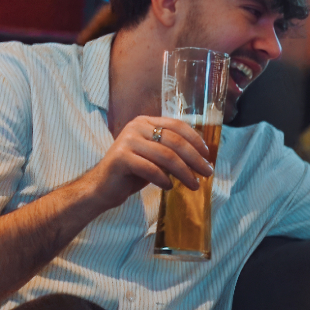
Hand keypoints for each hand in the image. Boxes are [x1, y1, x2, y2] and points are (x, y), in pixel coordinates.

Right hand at [89, 115, 213, 207]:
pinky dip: (163, 179)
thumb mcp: (155, 158)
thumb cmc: (132, 173)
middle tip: (207, 172)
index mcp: (145, 122)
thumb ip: (171, 151)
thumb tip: (202, 157)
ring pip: (166, 156)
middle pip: (174, 141)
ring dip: (184, 172)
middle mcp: (136, 127)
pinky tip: (170, 187)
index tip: (207, 155)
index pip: (177, 125)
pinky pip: (150, 169)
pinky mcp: (120, 158)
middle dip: (195, 158)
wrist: (102, 188)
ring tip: (194, 185)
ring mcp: (127, 141)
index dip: (195, 140)